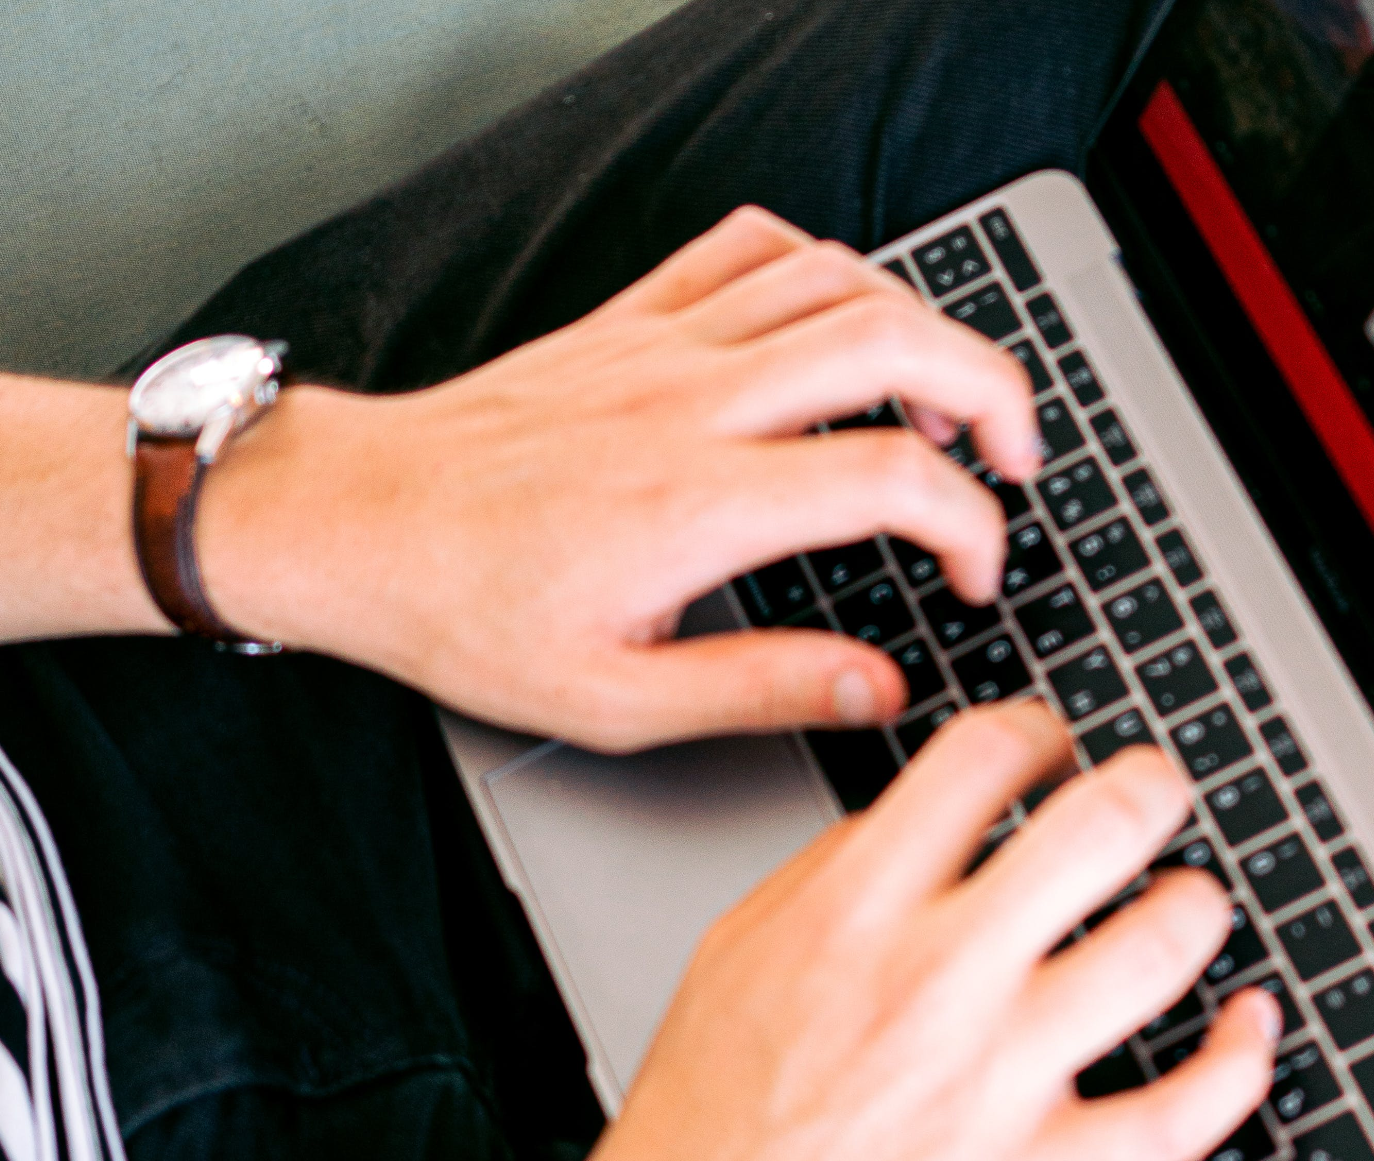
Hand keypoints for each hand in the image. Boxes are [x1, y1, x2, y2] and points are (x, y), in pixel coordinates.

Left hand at [204, 207, 1042, 750]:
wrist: (356, 525)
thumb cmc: (468, 614)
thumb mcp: (617, 700)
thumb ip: (765, 689)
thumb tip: (881, 690)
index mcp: (701, 504)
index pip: (895, 478)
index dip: (972, 527)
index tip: (973, 576)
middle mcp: (694, 403)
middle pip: (895, 344)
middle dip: (993, 392)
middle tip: (1017, 458)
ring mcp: (664, 346)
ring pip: (838, 283)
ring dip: (924, 328)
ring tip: (948, 398)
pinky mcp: (632, 319)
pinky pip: (751, 248)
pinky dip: (822, 268)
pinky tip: (839, 323)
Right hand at [579, 700, 1277, 1160]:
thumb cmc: (706, 1118)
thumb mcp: (739, 948)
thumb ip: (837, 868)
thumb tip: (929, 815)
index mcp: (854, 910)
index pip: (982, 758)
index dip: (1039, 731)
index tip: (1053, 749)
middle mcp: (934, 981)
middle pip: (1097, 830)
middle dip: (1149, 788)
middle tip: (1155, 793)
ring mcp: (993, 1081)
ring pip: (1156, 954)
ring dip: (1196, 908)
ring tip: (1189, 901)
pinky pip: (1177, 1117)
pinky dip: (1238, 1064)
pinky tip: (1250, 1025)